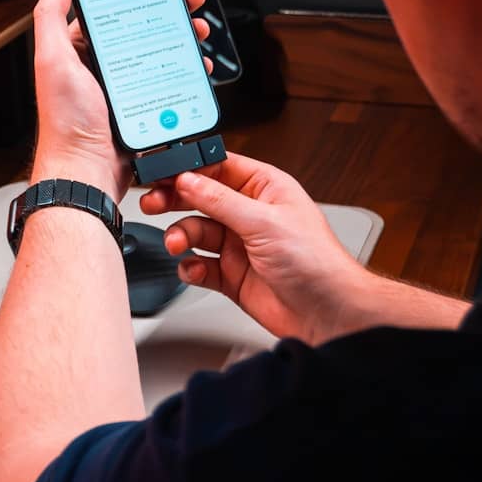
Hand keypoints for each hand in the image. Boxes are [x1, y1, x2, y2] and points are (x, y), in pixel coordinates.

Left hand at [31, 0, 212, 202]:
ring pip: (159, 51)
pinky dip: (186, 70)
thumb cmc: (66, 124)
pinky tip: (196, 65)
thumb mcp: (53, 60)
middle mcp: (101, 66)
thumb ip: (50, 16)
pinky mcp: (142, 106)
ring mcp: (124, 86)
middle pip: (141, 26)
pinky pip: (168, 81)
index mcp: (79, 50)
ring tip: (197, 29)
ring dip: (182, 36)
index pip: (109, 8)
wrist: (87, 174)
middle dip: (168, 9)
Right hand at [140, 154, 372, 344]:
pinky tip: (192, 268)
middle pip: (202, 198)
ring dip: (182, 235)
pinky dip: (191, 266)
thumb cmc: (317, 262)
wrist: (328, 314)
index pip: (219, 167)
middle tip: (153, 203)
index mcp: (265, 188)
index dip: (190, 167)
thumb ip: (220, 200)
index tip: (163, 172)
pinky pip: (200, 265)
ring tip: (176, 243)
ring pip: (197, 231)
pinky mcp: (233, 275)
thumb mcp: (264, 221)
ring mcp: (241, 245)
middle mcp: (251, 213)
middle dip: (176, 199)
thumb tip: (188, 180)